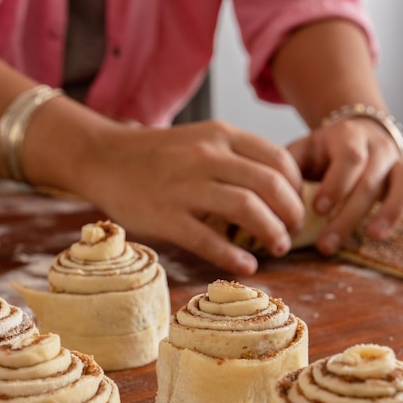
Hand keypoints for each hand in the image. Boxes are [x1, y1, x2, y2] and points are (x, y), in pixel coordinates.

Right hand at [81, 120, 303, 273]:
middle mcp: (207, 157)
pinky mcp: (166, 217)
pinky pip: (208, 240)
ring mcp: (185, 187)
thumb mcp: (201, 140)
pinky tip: (247, 266)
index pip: (278, 160)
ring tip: (277, 247)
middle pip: (269, 185)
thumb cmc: (159, 155)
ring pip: (246, 209)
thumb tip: (277, 187)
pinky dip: (233, 256)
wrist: (104, 158)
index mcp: (221, 136)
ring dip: (271, 232)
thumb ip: (236, 157)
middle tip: (293, 231)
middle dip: (291, 213)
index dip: (297, 187)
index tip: (296, 205)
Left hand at [288, 117, 402, 253]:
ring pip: (399, 186)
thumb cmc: (323, 152)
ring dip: (387, 212)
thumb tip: (277, 202)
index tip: (318, 210)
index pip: (348, 159)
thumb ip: (290, 171)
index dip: (336, 185)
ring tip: (373, 236)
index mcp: (348, 137)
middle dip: (348, 215)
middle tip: (326, 244)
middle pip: (369, 181)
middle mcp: (378, 147)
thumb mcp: (303, 152)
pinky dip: (402, 211)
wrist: (357, 134)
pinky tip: (389, 233)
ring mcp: (397, 162)